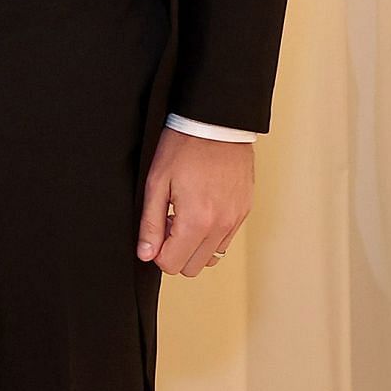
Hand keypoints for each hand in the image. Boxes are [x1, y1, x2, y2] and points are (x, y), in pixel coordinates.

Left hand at [137, 129, 252, 276]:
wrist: (216, 123)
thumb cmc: (183, 147)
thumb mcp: (156, 182)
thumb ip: (151, 223)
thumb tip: (146, 254)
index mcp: (197, 221)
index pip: (172, 264)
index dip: (157, 250)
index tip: (156, 228)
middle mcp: (220, 226)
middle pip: (192, 267)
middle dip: (176, 251)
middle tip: (169, 220)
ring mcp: (236, 221)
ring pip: (211, 258)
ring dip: (194, 245)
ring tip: (185, 214)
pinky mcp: (244, 212)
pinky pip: (226, 240)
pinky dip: (211, 234)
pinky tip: (201, 208)